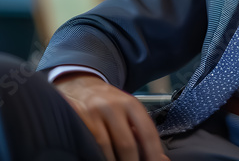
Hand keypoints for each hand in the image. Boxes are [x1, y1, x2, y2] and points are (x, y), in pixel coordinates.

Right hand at [53, 72, 168, 160]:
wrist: (81, 86)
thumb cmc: (109, 103)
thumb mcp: (128, 111)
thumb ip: (142, 132)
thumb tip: (159, 158)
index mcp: (131, 105)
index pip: (147, 133)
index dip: (153, 154)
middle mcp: (114, 106)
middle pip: (127, 144)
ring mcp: (95, 113)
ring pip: (107, 148)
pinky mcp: (79, 119)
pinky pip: (92, 145)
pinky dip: (100, 156)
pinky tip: (104, 158)